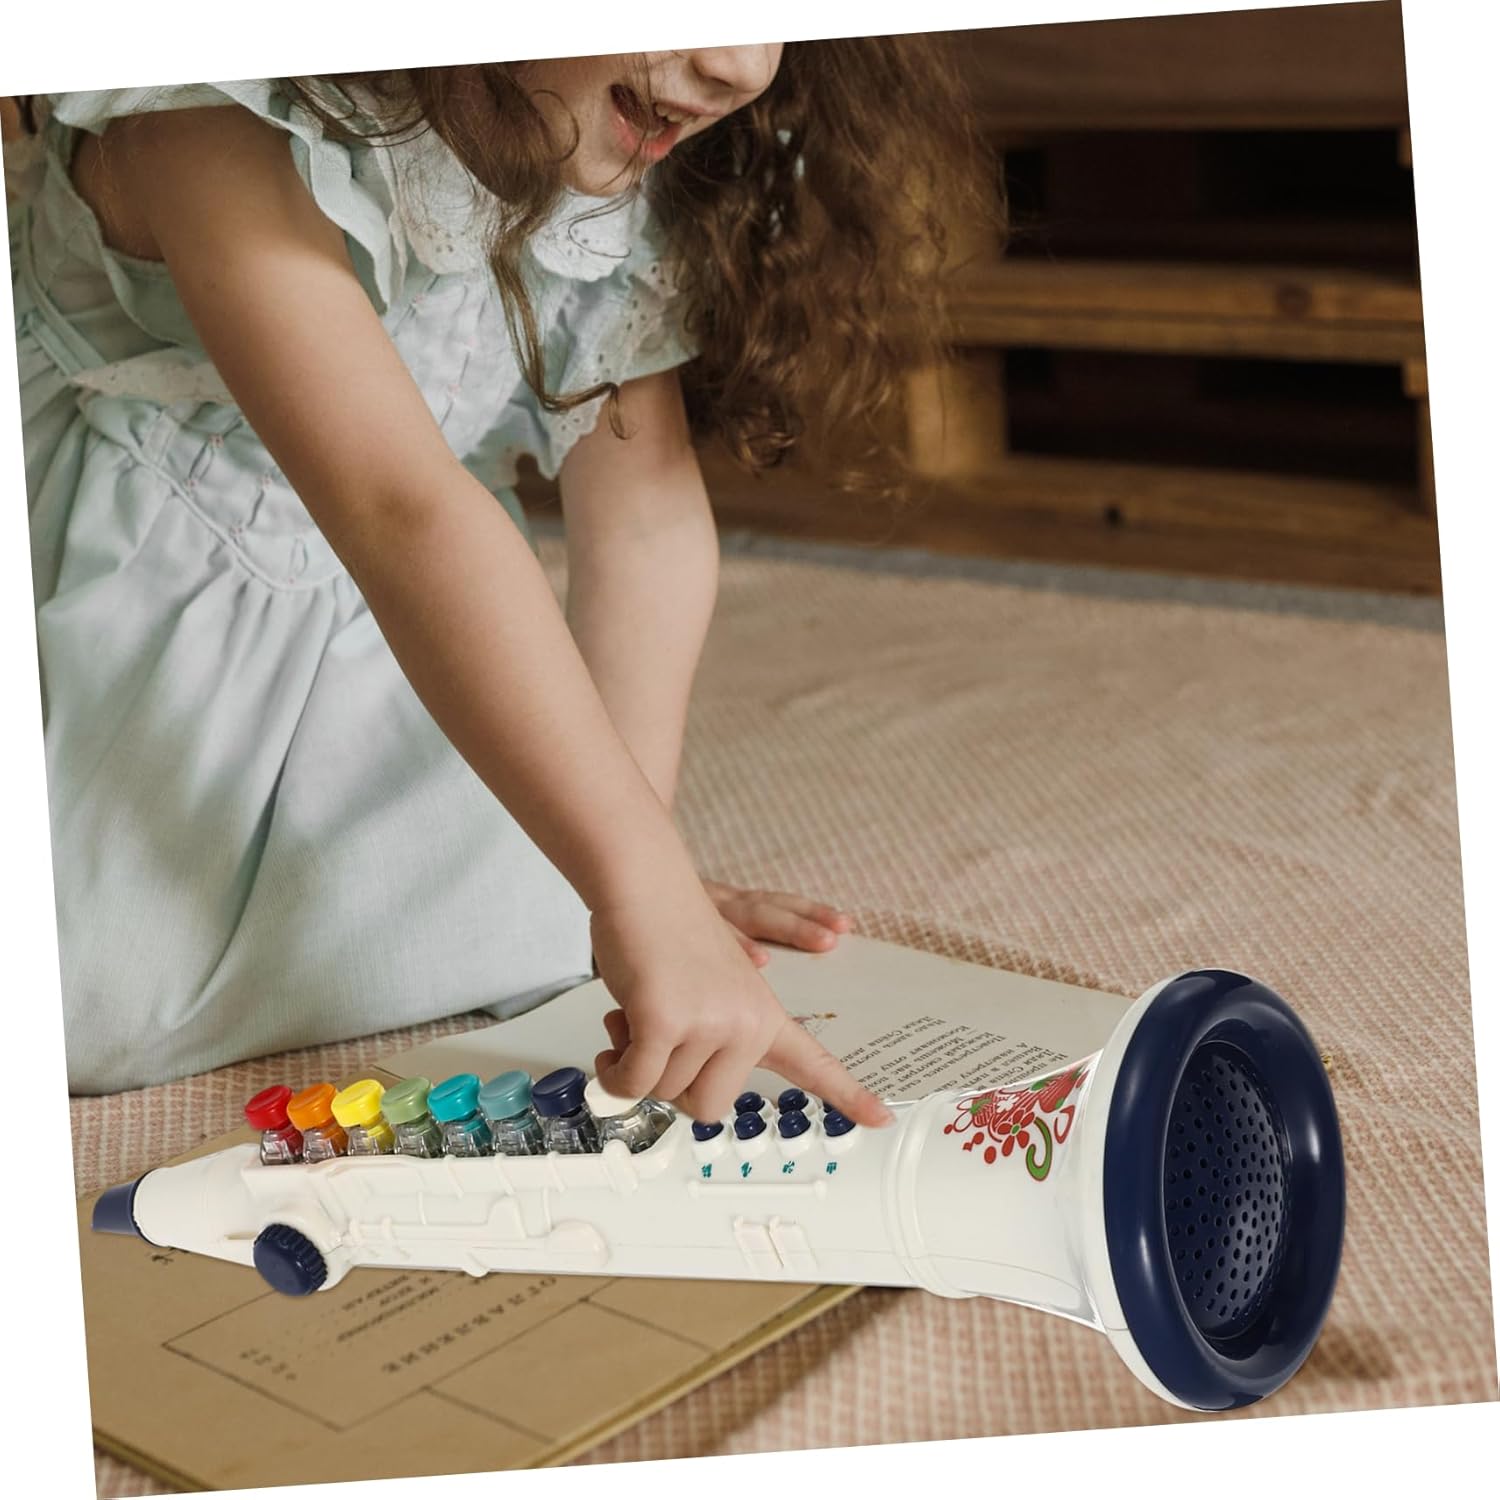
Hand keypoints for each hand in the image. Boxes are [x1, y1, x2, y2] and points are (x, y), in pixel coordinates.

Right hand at [588, 883, 890, 1126]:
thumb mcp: (709, 988)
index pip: (813, 1062)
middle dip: (670, 1083)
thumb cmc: (665, 932)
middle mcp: (747, 1022)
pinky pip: (632, 1079)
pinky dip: (612, 1070)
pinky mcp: (665, 1020)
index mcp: (763, 1015)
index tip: (882, 1117)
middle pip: (707, 1104)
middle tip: (657, 1042)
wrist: (643, 882)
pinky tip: (613, 1040)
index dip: (848, 1094)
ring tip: (637, 1013)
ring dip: (634, 1062)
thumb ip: (712, 1034)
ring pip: (662, 1090)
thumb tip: (681, 1084)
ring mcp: (710, 1021)